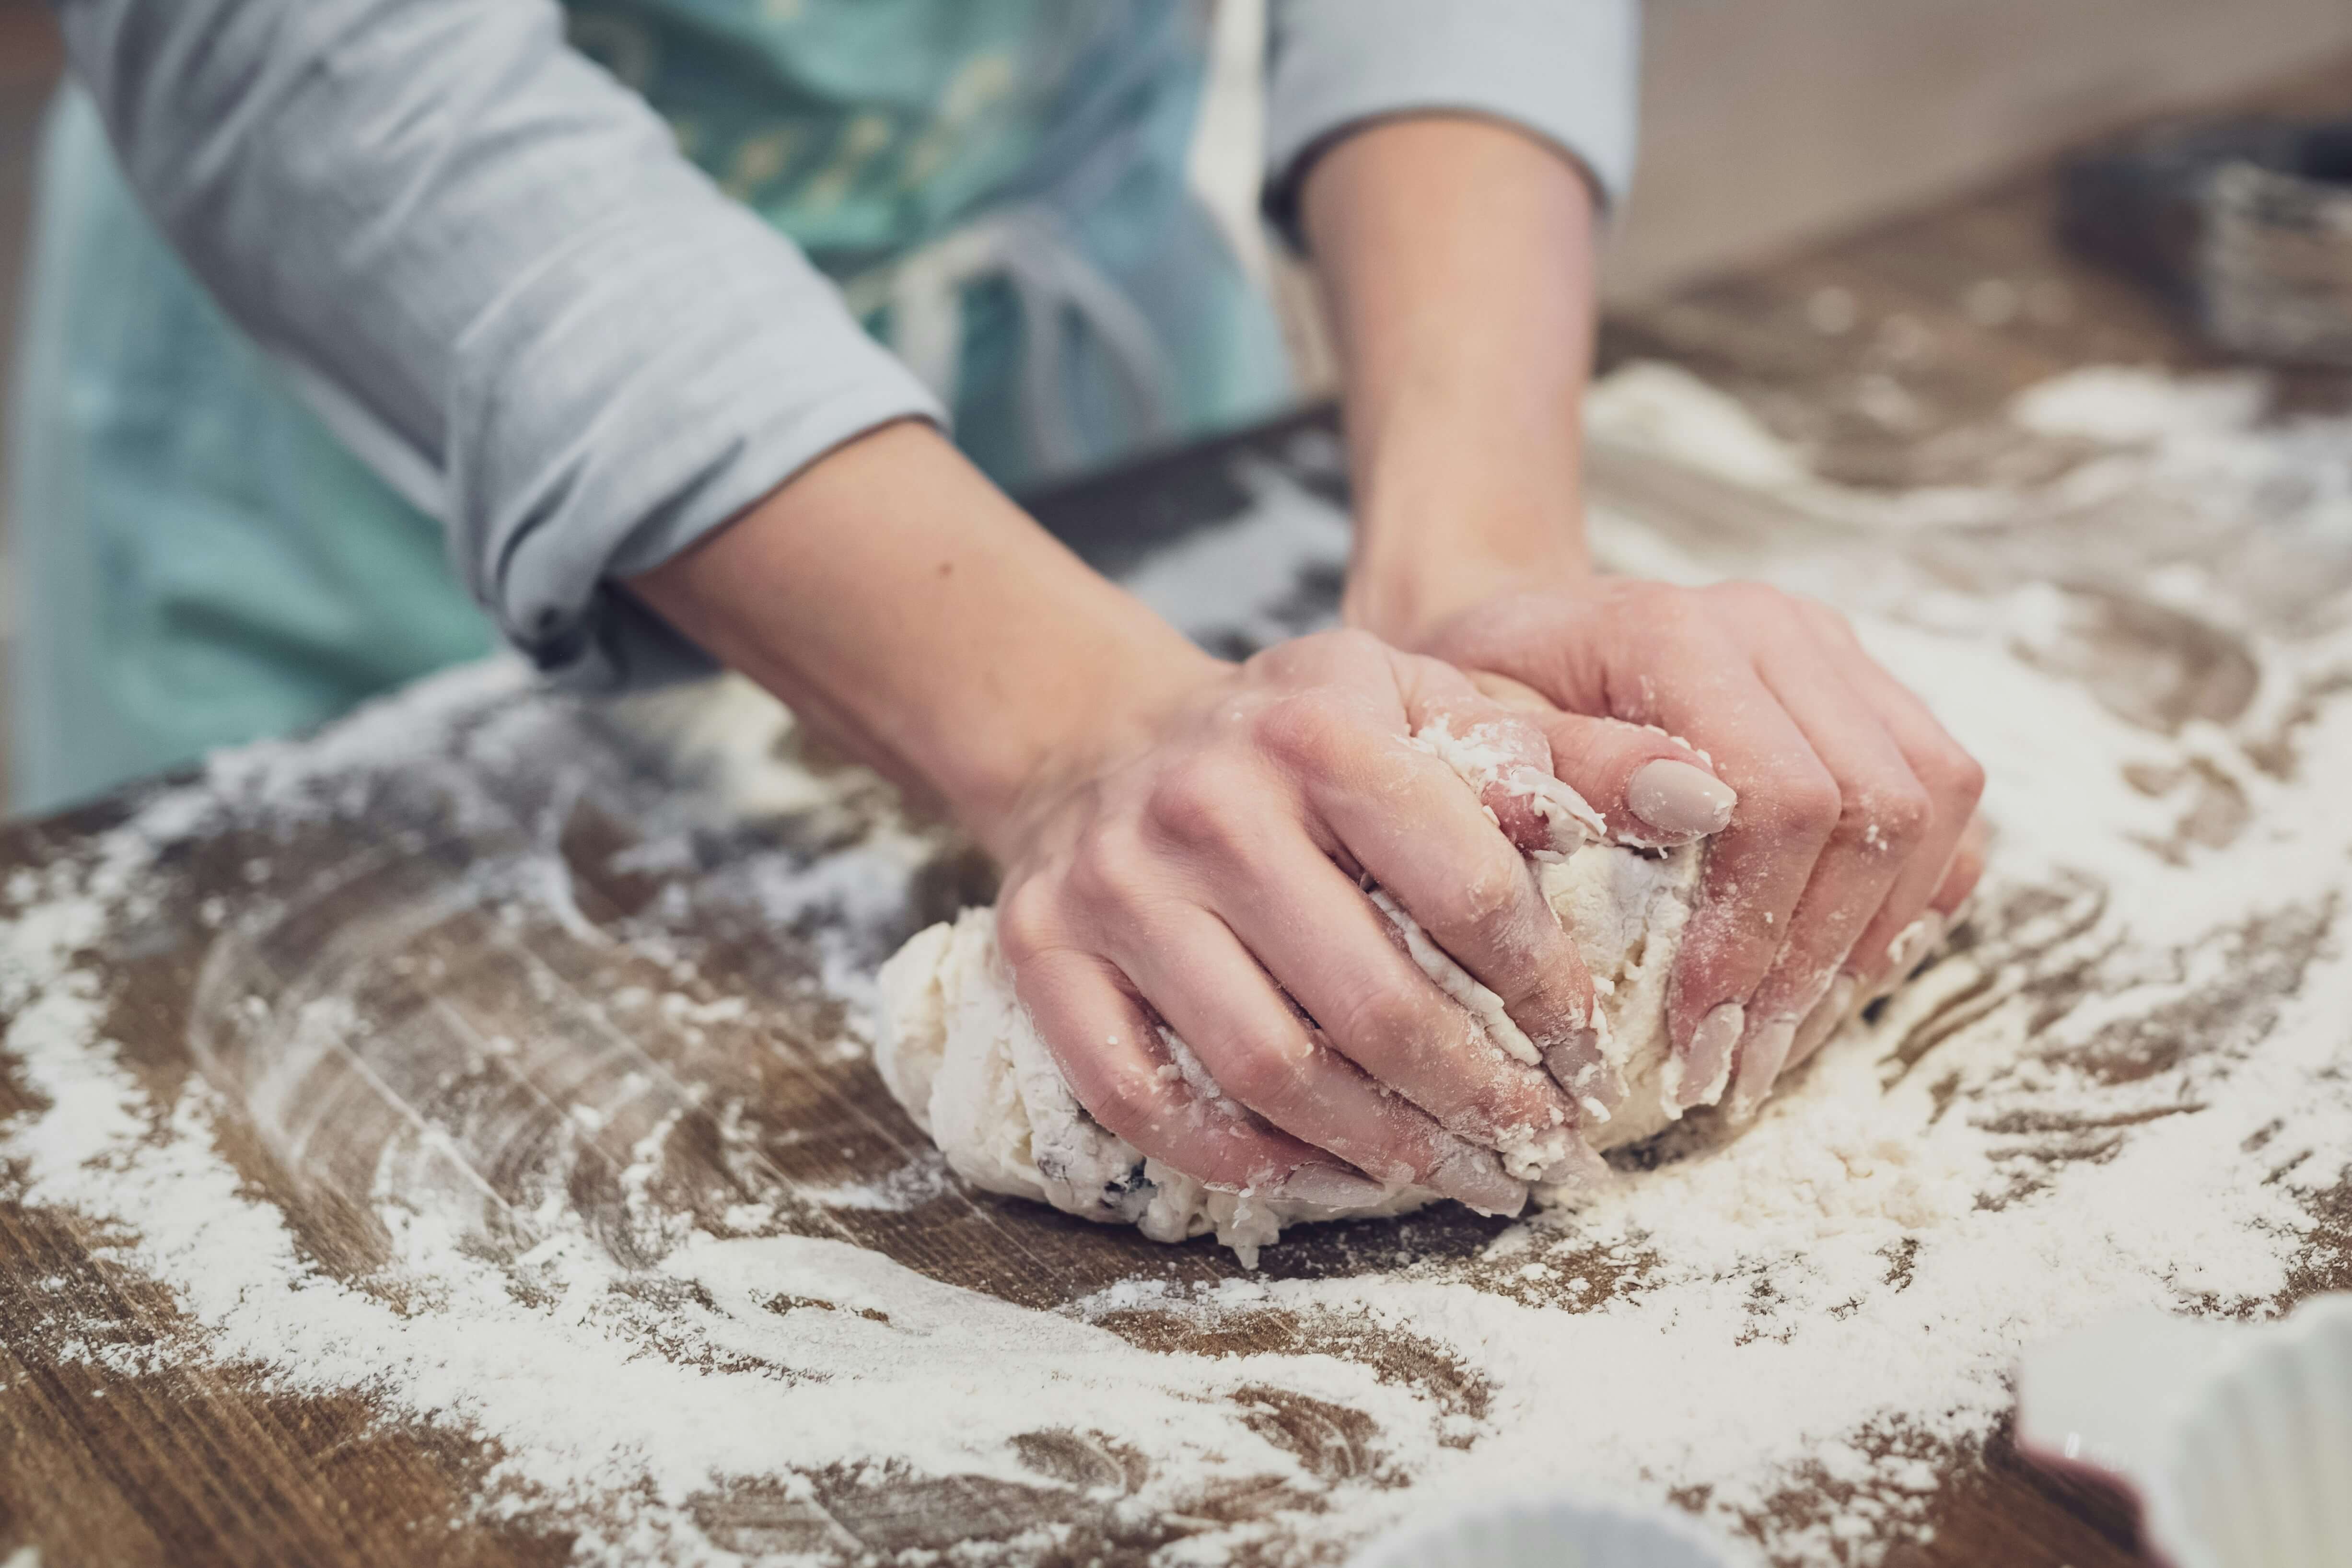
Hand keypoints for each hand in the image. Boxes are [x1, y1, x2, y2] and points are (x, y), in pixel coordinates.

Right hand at [980, 629, 1612, 1212]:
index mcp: (1318, 726)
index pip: (1466, 888)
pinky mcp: (1044, 952)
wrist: (1107, 739)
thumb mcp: (1427, 705)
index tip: (1591, 1056)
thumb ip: (1563, 751)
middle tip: (1539, 1149)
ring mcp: (1115, 884)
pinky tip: (1319, 1174)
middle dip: (1478, 1098)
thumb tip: (1707, 798)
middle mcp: (1206, 801)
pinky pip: (1143, 1098)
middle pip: (1372, 1002)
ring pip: (1265, 1066)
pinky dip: (1240, 1158)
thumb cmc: (1299, 740)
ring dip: (1378, 1148)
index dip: (1547, 993)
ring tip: (1456, 1176)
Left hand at [1416, 580, 1986, 1117]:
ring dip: (1872, 941)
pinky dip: (1910, 899)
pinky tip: (1834, 975)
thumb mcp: (1473, 742)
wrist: (1516, 642)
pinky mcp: (1871, 691)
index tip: (1697, 1036)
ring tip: (1785, 1038)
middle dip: (1814, 962)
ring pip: (1934, 802)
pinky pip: (1946, 802)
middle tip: (1741, 1067)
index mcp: (1678, 632)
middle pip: (1875, 807)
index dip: (1754, 933)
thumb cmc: (1479, 706)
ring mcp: (1836, 653)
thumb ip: (1567, 769)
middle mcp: (1778, 629)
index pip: (1781, 797)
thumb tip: (1691, 807)